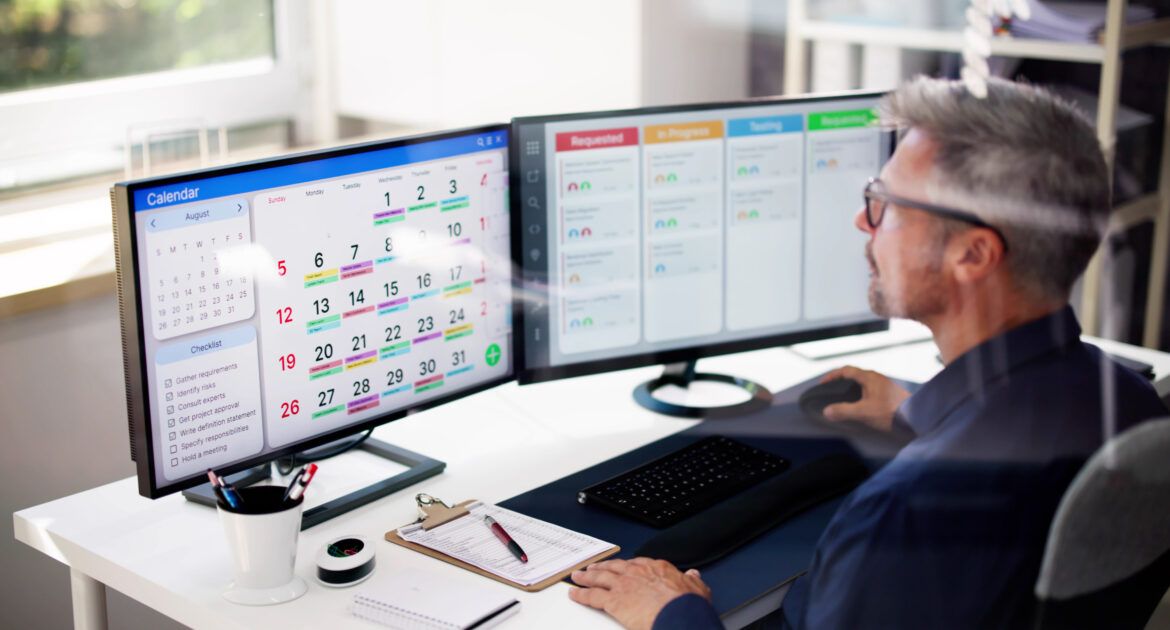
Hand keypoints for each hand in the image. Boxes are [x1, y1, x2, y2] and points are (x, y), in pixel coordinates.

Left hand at [569, 558, 710, 629]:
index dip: (627, 566)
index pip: (637, 564)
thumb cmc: (687, 605)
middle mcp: (637, 573)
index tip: (622, 567)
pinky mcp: (613, 600)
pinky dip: (581, 594)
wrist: (678, 614)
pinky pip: (592, 596)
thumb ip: (692, 581)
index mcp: (656, 568)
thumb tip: (694, 576)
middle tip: (593, 568)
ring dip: (587, 577)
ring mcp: (623, 585)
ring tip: (578, 576)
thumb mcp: (697, 589)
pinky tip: (574, 593)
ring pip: (599, 577)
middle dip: (602, 567)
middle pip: (614, 567)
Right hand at [819, 366, 909, 431]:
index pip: (846, 370)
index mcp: (869, 377)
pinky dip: (861, 393)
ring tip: (844, 398)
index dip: (832, 376)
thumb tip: (827, 411)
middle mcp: (877, 377)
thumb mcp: (863, 412)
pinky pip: (870, 389)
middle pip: (854, 374)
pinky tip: (861, 405)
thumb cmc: (890, 412)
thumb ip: (843, 411)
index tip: (823, 383)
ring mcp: (884, 385)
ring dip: (852, 388)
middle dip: (841, 381)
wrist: (915, 417)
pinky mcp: (889, 393)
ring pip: (863, 382)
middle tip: (832, 390)